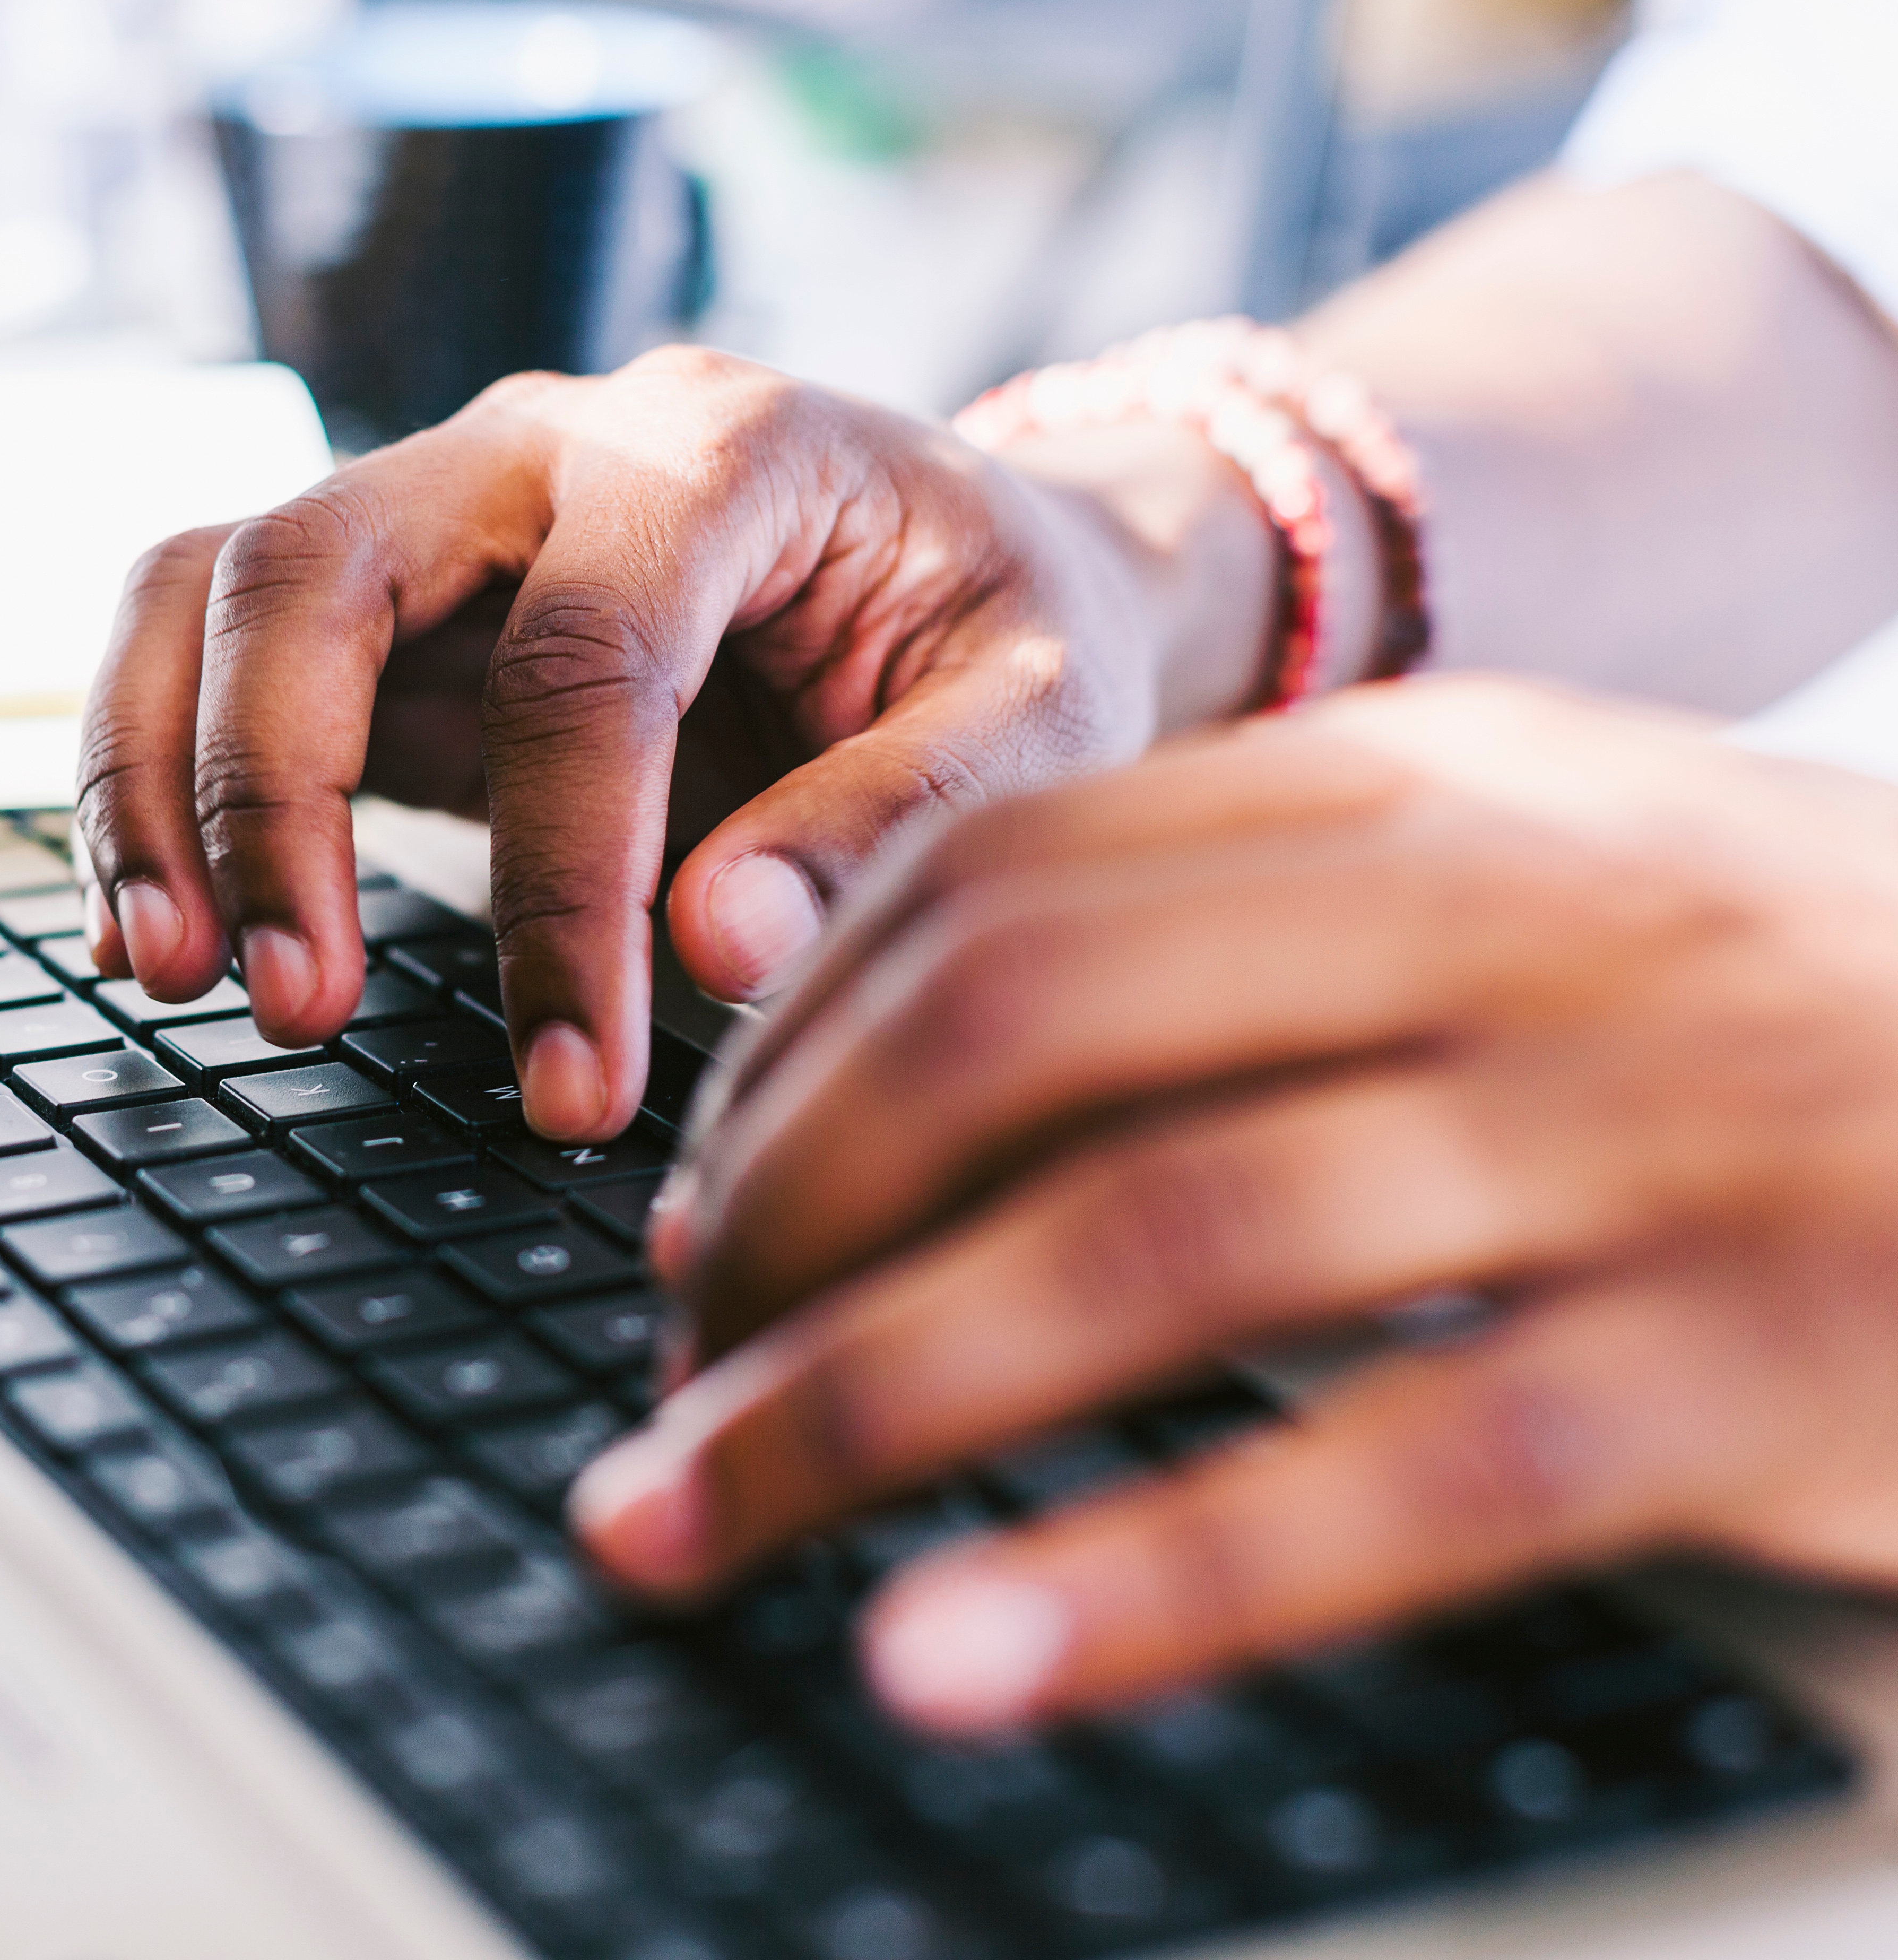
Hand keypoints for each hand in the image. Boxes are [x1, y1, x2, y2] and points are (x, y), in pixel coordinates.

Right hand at [75, 347, 1275, 1139]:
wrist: (969, 559)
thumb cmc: (1008, 632)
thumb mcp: (1046, 712)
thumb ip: (901, 821)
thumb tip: (715, 950)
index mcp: (719, 450)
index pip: (581, 663)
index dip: (560, 886)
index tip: (576, 1081)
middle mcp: (542, 447)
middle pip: (314, 567)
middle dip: (269, 798)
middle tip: (297, 1009)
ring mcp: (441, 510)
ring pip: (210, 588)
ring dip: (161, 784)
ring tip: (176, 977)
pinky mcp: (389, 604)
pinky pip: (204, 648)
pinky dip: (152, 781)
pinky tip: (165, 936)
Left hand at [573, 676, 1897, 1732]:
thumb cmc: (1812, 1024)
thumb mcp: (1545, 902)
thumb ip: (1262, 941)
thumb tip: (895, 1066)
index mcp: (1445, 787)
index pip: (1006, 883)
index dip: (795, 1062)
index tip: (691, 1215)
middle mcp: (1525, 917)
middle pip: (1022, 1036)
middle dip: (781, 1219)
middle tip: (662, 1379)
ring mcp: (1654, 1130)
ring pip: (1153, 1242)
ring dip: (868, 1402)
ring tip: (683, 1525)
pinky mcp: (1771, 1359)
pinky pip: (1394, 1472)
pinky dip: (1142, 1575)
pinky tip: (954, 1657)